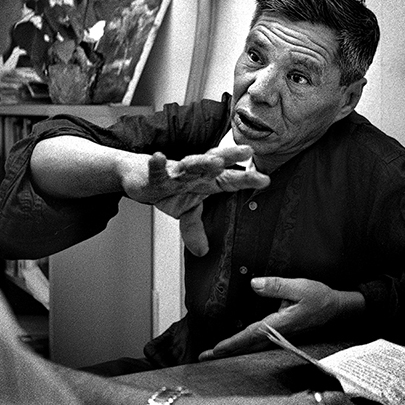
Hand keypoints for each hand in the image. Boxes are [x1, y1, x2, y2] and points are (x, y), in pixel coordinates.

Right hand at [121, 145, 268, 255]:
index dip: (247, 179)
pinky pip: (157, 170)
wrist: (138, 176)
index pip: (230, 180)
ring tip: (216, 162)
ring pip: (190, 164)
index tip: (265, 179)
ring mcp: (175, 172)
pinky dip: (158, 164)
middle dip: (230, 157)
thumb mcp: (185, 212)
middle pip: (214, 163)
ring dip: (202, 162)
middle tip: (247, 152)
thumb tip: (202, 252)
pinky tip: (159, 158)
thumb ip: (196, 230)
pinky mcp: (154, 175)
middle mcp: (194, 174)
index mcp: (205, 182)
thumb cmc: (168, 189)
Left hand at [199, 277, 364, 360]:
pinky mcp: (281, 334)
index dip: (231, 343)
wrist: (337, 308)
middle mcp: (277, 334)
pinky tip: (237, 344)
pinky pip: (259, 342)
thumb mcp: (300, 286)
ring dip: (233, 350)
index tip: (215, 350)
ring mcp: (280, 336)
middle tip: (204, 357)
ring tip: (214, 353)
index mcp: (279, 325)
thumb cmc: (319, 297)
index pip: (250, 335)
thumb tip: (254, 283)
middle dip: (226, 352)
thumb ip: (277, 285)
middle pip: (247, 346)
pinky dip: (244, 345)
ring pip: (252, 347)